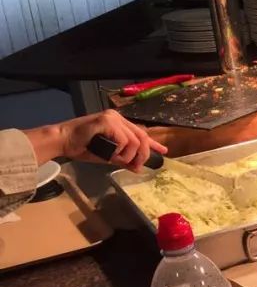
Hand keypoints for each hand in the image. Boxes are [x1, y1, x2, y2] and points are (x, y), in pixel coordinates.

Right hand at [27, 110, 167, 172]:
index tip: (164, 151)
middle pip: (142, 138)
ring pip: (135, 141)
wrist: (63, 142)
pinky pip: (123, 140)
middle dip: (142, 156)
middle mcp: (118, 117)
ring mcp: (112, 118)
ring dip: (128, 156)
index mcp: (119, 123)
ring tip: (115, 159)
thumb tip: (138, 168)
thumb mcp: (108, 155)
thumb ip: (123, 159)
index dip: (153, 143)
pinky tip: (109, 153)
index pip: (141, 133)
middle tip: (135, 167)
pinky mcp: (106, 121)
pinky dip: (119, 151)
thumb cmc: (83, 147)